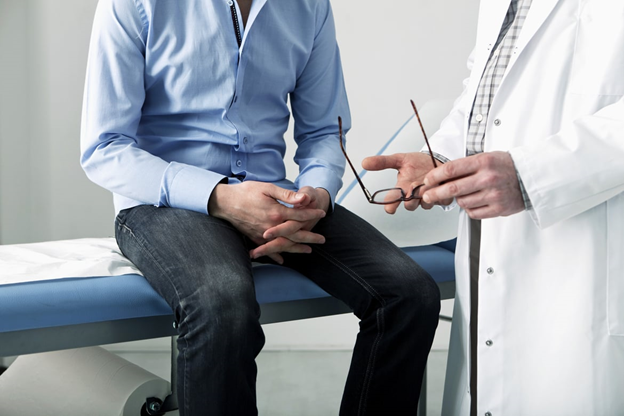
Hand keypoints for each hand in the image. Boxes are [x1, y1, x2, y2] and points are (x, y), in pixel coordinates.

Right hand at [208, 182, 326, 262]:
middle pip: (295, 234)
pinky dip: (276, 256)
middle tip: (322, 240)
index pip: (300, 216)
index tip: (322, 213)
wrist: (224, 202)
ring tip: (308, 250)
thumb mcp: (267, 188)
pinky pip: (268, 250)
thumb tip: (303, 198)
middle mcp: (272, 227)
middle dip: (310, 237)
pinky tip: (282, 260)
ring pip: (284, 244)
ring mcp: (263, 235)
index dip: (312, 214)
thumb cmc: (245, 192)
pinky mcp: (254, 238)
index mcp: (277, 213)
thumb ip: (286, 195)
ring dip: (297, 248)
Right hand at [362, 152, 441, 212]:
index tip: (389, 208)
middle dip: (410, 198)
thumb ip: (382, 162)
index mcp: (402, 188)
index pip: (392, 200)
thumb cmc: (418, 163)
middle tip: (413, 186)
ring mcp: (427, 198)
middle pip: (409, 206)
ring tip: (428, 183)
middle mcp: (413, 195)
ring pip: (424, 205)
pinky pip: (440, 201)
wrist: (438, 161)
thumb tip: (364, 162)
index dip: (390, 205)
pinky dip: (440, 193)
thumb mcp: (400, 159)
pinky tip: (440, 184)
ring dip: (425, 195)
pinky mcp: (441, 198)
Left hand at [421, 151, 524, 218]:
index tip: (427, 181)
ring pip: (462, 202)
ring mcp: (494, 194)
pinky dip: (469, 208)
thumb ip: (465, 166)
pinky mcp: (498, 208)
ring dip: (457, 200)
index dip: (434, 176)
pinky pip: (473, 212)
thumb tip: (440, 176)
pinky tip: (473, 202)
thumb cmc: (505, 166)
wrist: (530, 177)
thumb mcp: (485, 157)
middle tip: (427, 196)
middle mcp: (488, 178)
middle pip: (452, 189)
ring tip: (462, 195)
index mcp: (483, 162)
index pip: (451, 169)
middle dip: (434, 194)